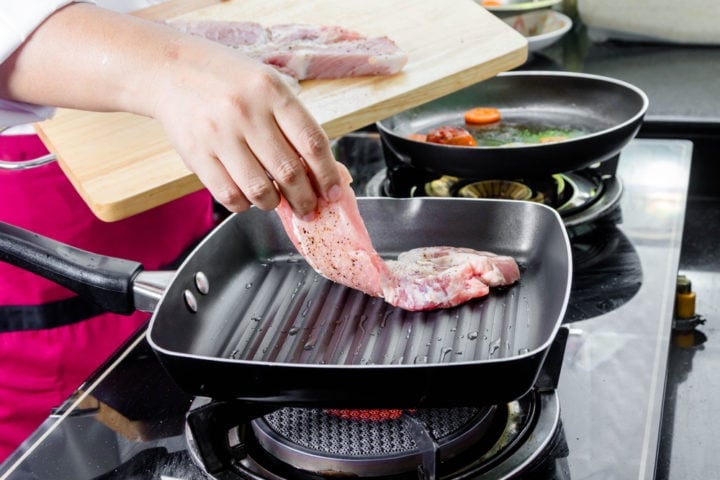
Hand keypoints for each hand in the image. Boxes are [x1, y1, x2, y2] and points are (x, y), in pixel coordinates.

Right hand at [0, 4, 342, 217]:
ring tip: (276, 200)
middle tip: (308, 206)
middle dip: (305, 198)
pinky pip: (230, 196)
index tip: (333, 191)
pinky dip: (245, 205)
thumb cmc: (229, 81)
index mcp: (271, 92)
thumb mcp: (268, 86)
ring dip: (275, 203)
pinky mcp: (197, 156)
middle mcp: (246, 112)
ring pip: (261, 191)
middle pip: (290, 172)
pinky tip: (249, 197)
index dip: (328, 174)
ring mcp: (219, 136)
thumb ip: (296, 124)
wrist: (170, 71)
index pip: (312, 143)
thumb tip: (328, 171)